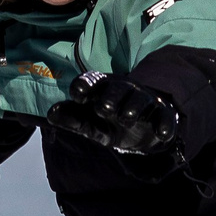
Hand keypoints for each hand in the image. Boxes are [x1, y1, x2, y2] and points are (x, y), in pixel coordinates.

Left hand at [46, 71, 180, 156]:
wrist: (143, 130)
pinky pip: (164, 117)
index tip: (77, 96)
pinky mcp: (162, 114)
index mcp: (103, 88)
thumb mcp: (90, 124)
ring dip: (133, 108)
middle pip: (117, 88)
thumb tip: (51, 114)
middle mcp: (124, 90)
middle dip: (110, 97)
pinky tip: (162, 133)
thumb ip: (72, 119)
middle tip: (103, 109)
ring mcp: (144, 101)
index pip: (92, 81)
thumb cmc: (110, 121)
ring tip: (126, 119)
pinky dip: (164, 125)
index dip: (85, 86)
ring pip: (139, 100)